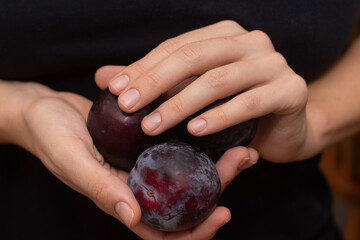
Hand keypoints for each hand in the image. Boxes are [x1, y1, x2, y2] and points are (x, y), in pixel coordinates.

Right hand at [2, 81, 257, 238]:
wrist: (44, 109)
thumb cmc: (50, 136)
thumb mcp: (72, 160)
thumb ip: (100, 188)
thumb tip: (133, 217)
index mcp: (122, 198)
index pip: (163, 230)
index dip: (194, 230)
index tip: (222, 214)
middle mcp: (138, 184)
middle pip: (184, 199)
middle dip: (218, 186)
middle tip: (243, 160)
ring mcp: (144, 163)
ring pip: (186, 174)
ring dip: (217, 164)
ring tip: (243, 147)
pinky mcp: (145, 142)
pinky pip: (176, 148)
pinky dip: (199, 142)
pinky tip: (218, 127)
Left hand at [95, 20, 311, 162]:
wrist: (287, 128)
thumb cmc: (236, 110)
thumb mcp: (192, 92)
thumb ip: (154, 82)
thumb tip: (106, 78)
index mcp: (226, 36)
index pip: (178, 47)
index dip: (144, 66)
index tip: (117, 89)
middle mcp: (251, 42)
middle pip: (195, 56)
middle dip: (156, 82)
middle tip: (128, 106)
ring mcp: (273, 63)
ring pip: (219, 79)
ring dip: (181, 104)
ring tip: (153, 125)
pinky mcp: (291, 89)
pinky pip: (250, 102)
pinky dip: (220, 116)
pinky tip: (195, 130)